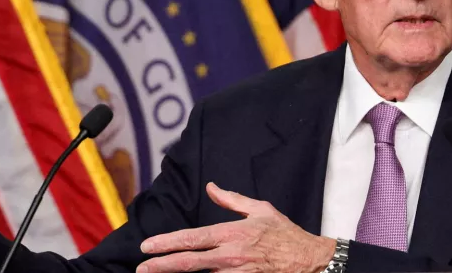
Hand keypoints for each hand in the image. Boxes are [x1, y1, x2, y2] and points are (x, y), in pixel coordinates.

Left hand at [139, 183, 335, 272]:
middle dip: (161, 266)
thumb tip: (211, 187)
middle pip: (189, 263)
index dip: (167, 243)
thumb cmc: (285, 234)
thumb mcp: (260, 209)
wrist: (309, 261)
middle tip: (142, 268)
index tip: (147, 246)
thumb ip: (232, 200)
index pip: (192, 238)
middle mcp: (231, 256)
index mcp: (233, 233)